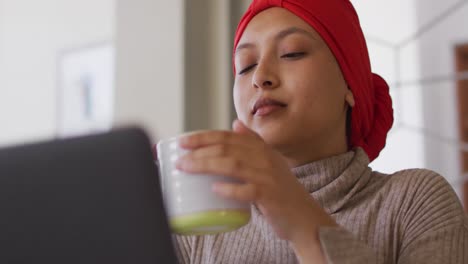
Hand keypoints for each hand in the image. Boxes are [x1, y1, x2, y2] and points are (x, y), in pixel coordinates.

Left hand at [176, 120, 336, 255]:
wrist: (304, 216)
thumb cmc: (281, 190)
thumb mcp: (269, 161)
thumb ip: (253, 142)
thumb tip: (234, 123)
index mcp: (262, 148)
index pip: (228, 137)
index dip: (204, 137)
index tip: (183, 141)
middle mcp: (265, 158)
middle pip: (226, 148)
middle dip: (199, 151)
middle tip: (179, 159)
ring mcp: (267, 176)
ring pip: (232, 165)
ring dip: (205, 165)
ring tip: (186, 169)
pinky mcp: (269, 195)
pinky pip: (245, 190)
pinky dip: (228, 189)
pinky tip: (214, 189)